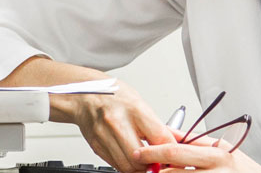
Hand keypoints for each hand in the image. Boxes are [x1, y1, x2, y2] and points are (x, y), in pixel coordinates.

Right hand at [56, 80, 175, 172]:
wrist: (84, 95)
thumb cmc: (114, 96)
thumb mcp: (140, 104)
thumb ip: (156, 126)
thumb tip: (176, 141)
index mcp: (134, 109)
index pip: (160, 138)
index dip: (170, 152)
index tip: (173, 156)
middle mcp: (118, 122)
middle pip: (141, 158)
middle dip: (152, 164)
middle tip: (159, 163)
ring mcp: (105, 136)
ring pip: (127, 166)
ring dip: (139, 168)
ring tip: (145, 161)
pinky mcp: (97, 146)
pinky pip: (116, 164)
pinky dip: (126, 165)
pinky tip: (130, 157)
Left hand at [131, 129, 260, 172]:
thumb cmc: (242, 168)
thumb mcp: (220, 147)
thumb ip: (193, 141)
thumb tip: (168, 131)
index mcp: (217, 154)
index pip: (177, 151)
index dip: (154, 151)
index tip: (140, 152)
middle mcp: (216, 171)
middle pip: (173, 171)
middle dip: (155, 168)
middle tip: (141, 164)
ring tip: (158, 172)